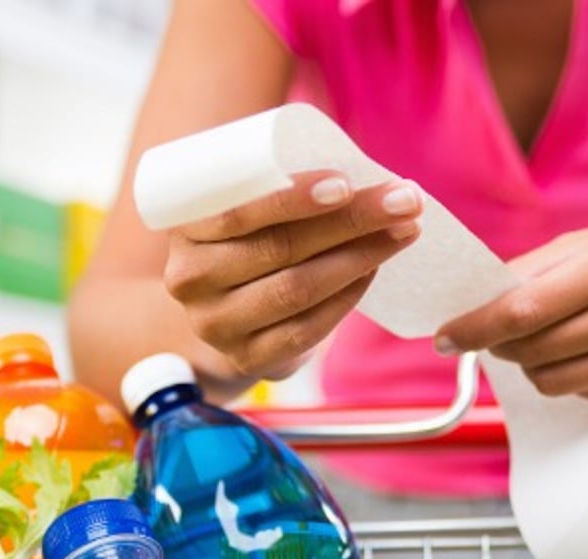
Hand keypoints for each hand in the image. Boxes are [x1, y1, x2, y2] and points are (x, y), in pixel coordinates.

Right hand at [163, 171, 423, 379]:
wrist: (223, 314)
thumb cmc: (248, 241)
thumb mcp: (245, 210)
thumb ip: (278, 187)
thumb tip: (364, 171)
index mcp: (184, 229)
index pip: (238, 213)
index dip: (293, 200)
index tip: (347, 182)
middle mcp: (190, 280)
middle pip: (279, 249)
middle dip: (350, 221)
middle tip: (404, 200)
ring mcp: (217, 325)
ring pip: (298, 289)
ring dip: (360, 257)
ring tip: (404, 230)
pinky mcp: (248, 358)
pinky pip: (308, 329)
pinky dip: (348, 296)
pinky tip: (374, 269)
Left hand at [434, 220, 587, 403]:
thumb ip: (534, 270)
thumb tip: (473, 302)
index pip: (524, 310)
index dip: (475, 327)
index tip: (443, 337)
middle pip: (534, 350)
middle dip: (501, 344)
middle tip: (496, 333)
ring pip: (553, 381)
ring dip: (533, 364)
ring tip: (547, 339)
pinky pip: (585, 394)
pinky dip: (573, 375)